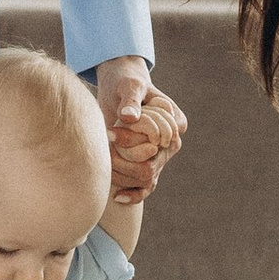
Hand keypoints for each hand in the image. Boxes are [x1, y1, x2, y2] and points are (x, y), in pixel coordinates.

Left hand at [96, 62, 184, 198]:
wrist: (119, 89)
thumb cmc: (126, 82)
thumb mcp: (129, 86)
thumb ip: (131, 101)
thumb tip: (129, 118)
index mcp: (176, 121)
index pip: (161, 141)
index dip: (134, 140)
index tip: (109, 132)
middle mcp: (171, 142)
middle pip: (153, 164)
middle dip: (125, 161)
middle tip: (102, 150)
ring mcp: (161, 155)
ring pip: (147, 178)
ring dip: (123, 176)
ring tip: (102, 164)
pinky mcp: (148, 163)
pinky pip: (146, 187)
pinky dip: (134, 193)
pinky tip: (117, 196)